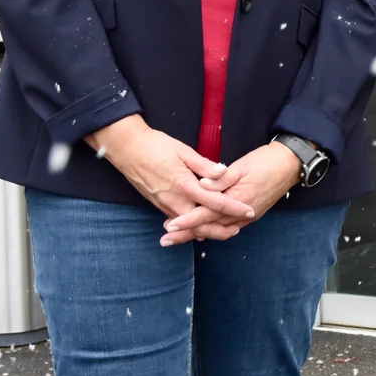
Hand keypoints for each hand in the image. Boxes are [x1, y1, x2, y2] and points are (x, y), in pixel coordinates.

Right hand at [85, 114, 254, 228]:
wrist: (126, 148)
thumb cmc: (154, 145)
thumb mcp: (183, 151)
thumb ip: (204, 165)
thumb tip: (224, 171)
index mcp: (184, 185)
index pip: (215, 202)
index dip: (234, 208)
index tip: (249, 211)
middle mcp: (174, 200)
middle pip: (202, 224)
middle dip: (221, 230)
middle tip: (238, 229)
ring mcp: (164, 204)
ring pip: (189, 226)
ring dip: (207, 230)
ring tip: (224, 230)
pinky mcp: (158, 204)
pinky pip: (178, 221)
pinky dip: (191, 226)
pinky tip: (200, 226)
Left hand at [160, 141, 301, 245]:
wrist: (291, 164)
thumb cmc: (266, 161)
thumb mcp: (242, 166)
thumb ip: (221, 178)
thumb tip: (201, 185)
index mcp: (237, 199)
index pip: (207, 214)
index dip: (187, 221)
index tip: (169, 226)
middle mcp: (242, 213)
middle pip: (209, 228)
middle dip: (187, 235)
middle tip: (165, 240)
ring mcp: (247, 216)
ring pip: (218, 230)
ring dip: (198, 234)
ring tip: (178, 236)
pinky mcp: (250, 214)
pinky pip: (227, 227)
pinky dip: (212, 230)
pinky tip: (201, 230)